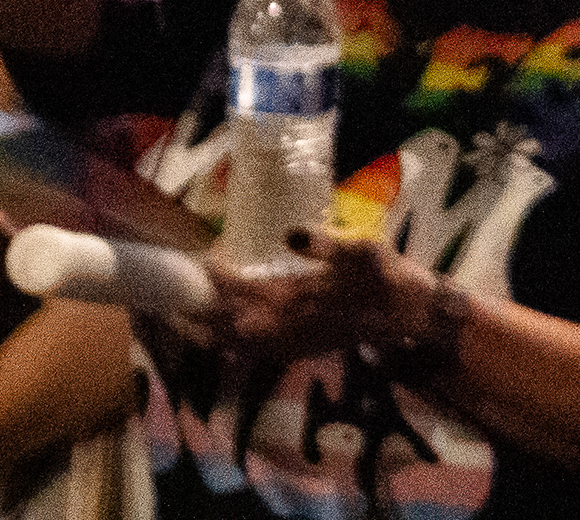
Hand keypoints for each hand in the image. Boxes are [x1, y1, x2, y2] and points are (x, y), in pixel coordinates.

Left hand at [193, 233, 445, 374]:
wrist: (408, 317)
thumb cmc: (388, 279)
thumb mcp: (364, 250)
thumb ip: (325, 243)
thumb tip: (290, 231)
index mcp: (299, 298)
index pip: (243, 291)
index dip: (216, 279)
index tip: (198, 260)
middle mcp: (287, 325)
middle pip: (227, 324)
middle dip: (196, 311)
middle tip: (171, 291)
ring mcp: (290, 340)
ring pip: (235, 341)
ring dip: (207, 329)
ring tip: (183, 313)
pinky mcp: (296, 346)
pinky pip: (250, 348)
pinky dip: (228, 340)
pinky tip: (220, 329)